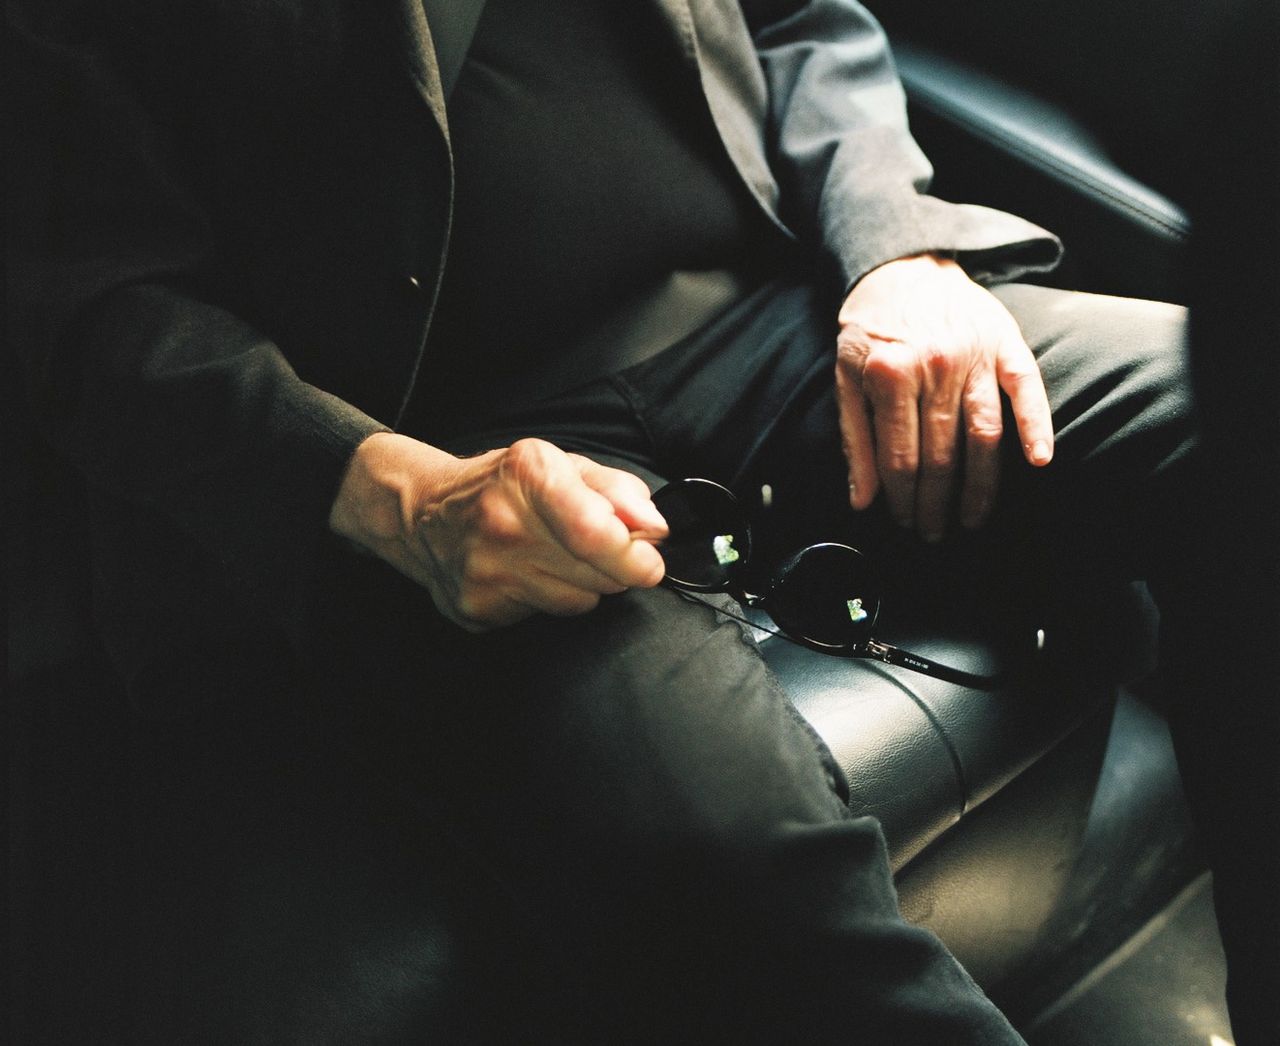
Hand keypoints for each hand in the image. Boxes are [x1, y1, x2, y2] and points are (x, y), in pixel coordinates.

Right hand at [329, 433, 667, 630]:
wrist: (421, 514)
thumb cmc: (502, 486)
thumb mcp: (562, 466)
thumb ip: (617, 492)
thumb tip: (655, 527)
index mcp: (530, 475)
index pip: (598, 533)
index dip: (635, 556)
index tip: (648, 560)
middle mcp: (504, 523)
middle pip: (597, 574)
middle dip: (615, 567)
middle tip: (600, 551)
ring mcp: (486, 570)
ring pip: (577, 601)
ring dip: (581, 585)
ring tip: (555, 558)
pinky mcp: (476, 607)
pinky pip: (543, 616)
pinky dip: (547, 599)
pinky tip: (526, 575)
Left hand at [835, 254, 1052, 540]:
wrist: (903, 269)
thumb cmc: (871, 332)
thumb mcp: (845, 380)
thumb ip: (854, 440)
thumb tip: (862, 501)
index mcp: (890, 373)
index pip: (901, 456)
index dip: (903, 498)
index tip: (904, 523)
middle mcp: (934, 365)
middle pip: (941, 455)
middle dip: (937, 504)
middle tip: (935, 533)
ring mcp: (974, 355)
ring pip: (984, 436)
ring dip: (982, 487)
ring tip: (973, 520)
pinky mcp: (1006, 344)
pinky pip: (1027, 391)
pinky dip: (1036, 426)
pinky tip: (1040, 462)